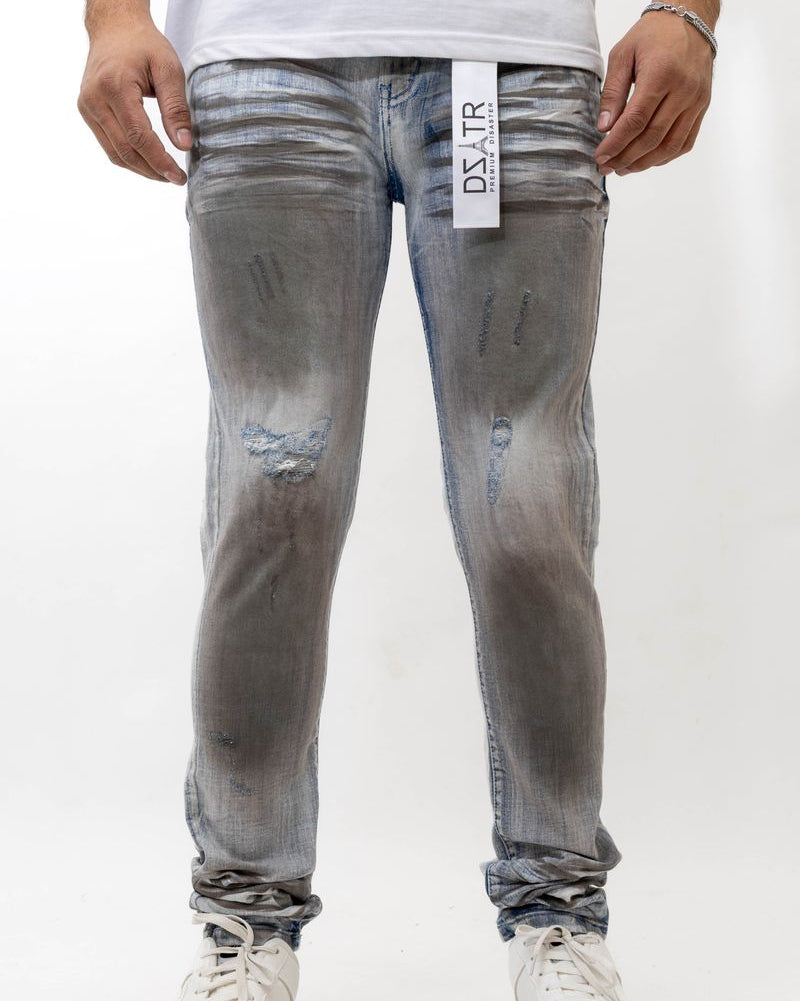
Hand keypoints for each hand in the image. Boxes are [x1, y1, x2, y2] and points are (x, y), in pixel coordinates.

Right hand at [77, 15, 192, 183]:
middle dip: (153, 170)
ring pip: (115, 153)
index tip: (178, 176)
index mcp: (115, 87)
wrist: (114, 28)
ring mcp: (87, 106)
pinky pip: (108, 145)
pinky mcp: (87, 111)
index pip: (138, 137)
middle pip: (125, 150)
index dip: (160, 161)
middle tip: (176, 179)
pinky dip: (129, 157)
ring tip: (164, 174)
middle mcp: (95, 99)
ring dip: (141, 169)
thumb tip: (182, 145)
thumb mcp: (169, 69)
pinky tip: (148, 161)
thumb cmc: (143, 45)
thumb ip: (176, 109)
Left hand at [594, 11, 713, 175]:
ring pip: (670, 145)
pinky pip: (685, 141)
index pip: (636, 120)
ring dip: (645, 163)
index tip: (600, 157)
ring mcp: (696, 100)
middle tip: (607, 167)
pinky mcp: (703, 106)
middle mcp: (683, 89)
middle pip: (652, 137)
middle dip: (626, 157)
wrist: (690, 21)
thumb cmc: (652, 36)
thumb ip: (612, 92)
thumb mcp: (622, 55)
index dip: (616, 144)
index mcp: (661, 74)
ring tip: (624, 168)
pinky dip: (665, 157)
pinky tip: (647, 160)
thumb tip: (604, 128)